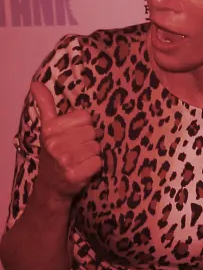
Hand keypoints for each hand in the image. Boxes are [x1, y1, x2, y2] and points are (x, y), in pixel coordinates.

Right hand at [29, 81, 101, 200]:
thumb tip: (36, 83)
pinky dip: (95, 166)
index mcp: (50, 129)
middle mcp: (55, 143)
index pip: (85, 116)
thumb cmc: (54, 153)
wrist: (50, 186)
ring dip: (92, 153)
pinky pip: (99, 161)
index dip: (83, 126)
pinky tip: (83, 169)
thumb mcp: (48, 128)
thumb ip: (46, 105)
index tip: (72, 135)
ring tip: (79, 159)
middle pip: (93, 131)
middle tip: (76, 149)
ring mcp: (64, 159)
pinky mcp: (75, 174)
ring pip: (97, 146)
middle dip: (88, 140)